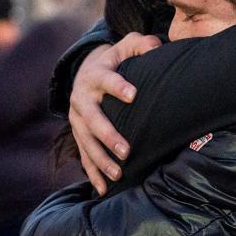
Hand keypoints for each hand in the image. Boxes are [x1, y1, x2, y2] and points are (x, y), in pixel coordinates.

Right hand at [68, 32, 158, 193]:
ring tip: (118, 174)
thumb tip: (157, 46)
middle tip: (126, 150)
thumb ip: (142, 44)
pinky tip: (103, 190)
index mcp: (95, 75)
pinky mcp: (78, 133)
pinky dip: (92, 173)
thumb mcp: (126, 46)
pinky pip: (83, 155)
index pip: (107, 80)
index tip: (133, 95)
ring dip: (100, 159)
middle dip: (108, 135)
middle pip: (93, 118)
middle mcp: (81, 97)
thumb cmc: (116, 60)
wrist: (86, 71)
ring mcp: (77, 118)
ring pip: (85, 141)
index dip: (118, 86)